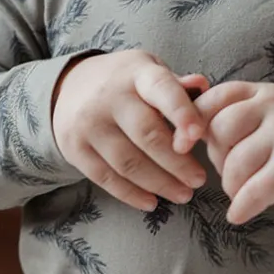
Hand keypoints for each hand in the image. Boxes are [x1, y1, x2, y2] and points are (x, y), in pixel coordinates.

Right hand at [52, 50, 208, 211]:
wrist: (70, 86)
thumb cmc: (126, 82)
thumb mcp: (150, 71)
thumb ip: (176, 86)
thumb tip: (203, 87)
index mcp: (137, 73)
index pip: (162, 89)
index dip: (181, 112)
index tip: (199, 135)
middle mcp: (110, 96)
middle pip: (147, 134)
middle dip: (177, 162)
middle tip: (199, 179)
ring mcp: (89, 123)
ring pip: (128, 162)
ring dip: (159, 183)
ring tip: (183, 194)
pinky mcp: (74, 147)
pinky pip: (106, 178)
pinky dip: (131, 194)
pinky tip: (152, 202)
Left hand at [195, 81, 273, 225]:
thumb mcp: (258, 124)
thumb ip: (225, 120)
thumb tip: (179, 134)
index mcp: (260, 92)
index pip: (215, 98)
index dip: (192, 122)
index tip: (181, 146)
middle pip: (221, 130)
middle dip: (218, 158)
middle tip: (234, 171)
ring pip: (234, 163)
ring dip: (232, 186)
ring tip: (247, 189)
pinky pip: (253, 190)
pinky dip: (241, 207)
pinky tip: (239, 214)